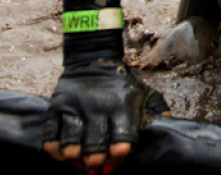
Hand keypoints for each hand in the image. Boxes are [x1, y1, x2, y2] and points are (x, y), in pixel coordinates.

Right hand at [42, 60, 164, 170]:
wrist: (94, 58)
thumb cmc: (121, 83)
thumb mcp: (143, 91)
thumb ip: (157, 108)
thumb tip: (169, 123)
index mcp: (122, 106)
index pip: (122, 138)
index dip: (119, 154)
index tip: (117, 157)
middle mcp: (98, 107)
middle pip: (95, 146)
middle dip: (96, 160)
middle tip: (96, 164)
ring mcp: (76, 107)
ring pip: (71, 142)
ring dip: (74, 156)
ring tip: (78, 159)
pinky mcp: (58, 106)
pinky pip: (51, 133)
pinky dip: (54, 148)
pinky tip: (61, 153)